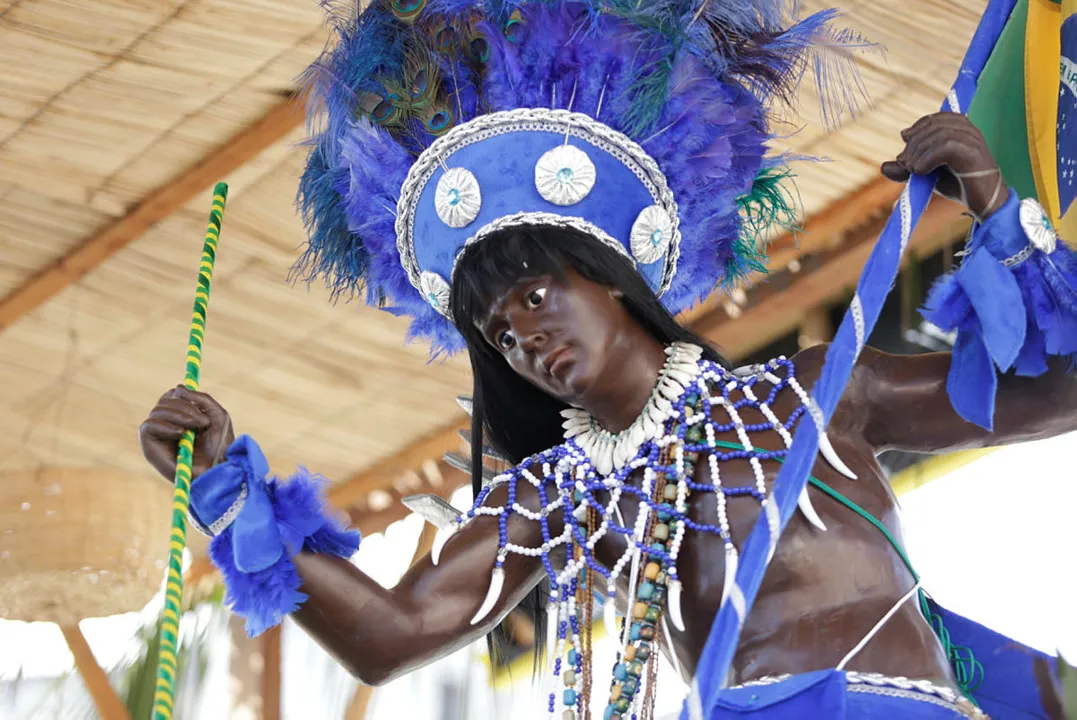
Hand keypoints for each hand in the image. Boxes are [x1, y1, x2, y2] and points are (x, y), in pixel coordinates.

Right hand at [139, 386, 235, 482]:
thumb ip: (202, 399)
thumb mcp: (217, 416)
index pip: (172, 396)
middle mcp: (167, 425)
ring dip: (179, 415)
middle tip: (203, 422)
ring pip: (157, 410)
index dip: (183, 395)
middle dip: (186, 407)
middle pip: (165, 401)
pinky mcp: (150, 447)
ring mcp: (158, 436)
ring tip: (195, 429)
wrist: (217, 471)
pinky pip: (148, 426)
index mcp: (181, 417)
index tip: (199, 406)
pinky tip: (181, 434)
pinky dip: (165, 426)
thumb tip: (178, 388)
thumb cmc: (219, 447)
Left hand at [881, 112, 1005, 218]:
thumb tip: (883, 166)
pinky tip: (920, 171)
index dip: (918, 126)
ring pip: (939, 135)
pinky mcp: (973, 155)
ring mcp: (973, 142)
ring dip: (918, 152)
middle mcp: (970, 131)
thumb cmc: (958, 185)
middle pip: (935, 126)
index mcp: (962, 130)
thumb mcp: (928, 175)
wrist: (984, 202)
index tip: (905, 139)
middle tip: (904, 162)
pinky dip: (927, 159)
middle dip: (914, 143)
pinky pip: (946, 147)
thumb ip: (908, 169)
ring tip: (911, 169)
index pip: (936, 118)